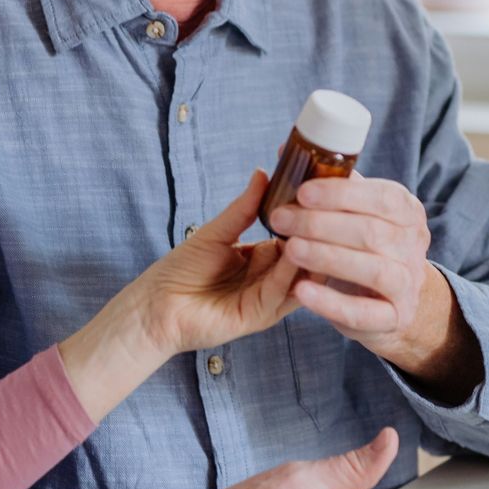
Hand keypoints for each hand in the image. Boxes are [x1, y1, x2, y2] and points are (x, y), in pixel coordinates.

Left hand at [60, 172, 300, 421]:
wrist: (156, 305)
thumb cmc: (180, 270)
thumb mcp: (217, 232)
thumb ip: (244, 208)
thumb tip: (264, 173)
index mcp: (261, 258)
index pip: (293, 236)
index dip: (306, 220)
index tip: (323, 197)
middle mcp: (269, 278)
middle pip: (302, 257)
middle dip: (316, 236)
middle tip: (332, 212)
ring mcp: (267, 299)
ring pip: (299, 277)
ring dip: (309, 255)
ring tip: (322, 230)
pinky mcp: (259, 315)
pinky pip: (281, 293)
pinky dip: (290, 274)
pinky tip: (298, 254)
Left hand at [267, 174, 480, 398]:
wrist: (393, 302)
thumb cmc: (364, 247)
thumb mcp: (356, 213)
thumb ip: (330, 186)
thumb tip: (285, 152)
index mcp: (406, 212)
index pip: (381, 197)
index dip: (341, 194)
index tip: (302, 192)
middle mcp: (413, 245)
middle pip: (370, 231)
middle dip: (320, 224)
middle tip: (280, 219)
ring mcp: (407, 284)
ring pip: (372, 269)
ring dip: (327, 257)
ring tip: (289, 250)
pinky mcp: (394, 317)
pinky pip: (363, 312)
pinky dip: (331, 302)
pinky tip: (301, 291)